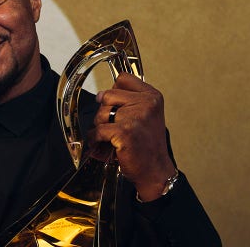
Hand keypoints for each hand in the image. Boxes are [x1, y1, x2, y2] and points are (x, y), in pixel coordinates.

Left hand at [89, 72, 175, 200]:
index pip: (123, 79)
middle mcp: (146, 104)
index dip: (113, 92)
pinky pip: (97, 130)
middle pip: (107, 95)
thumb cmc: (147, 144)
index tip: (113, 104)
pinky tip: (101, 145)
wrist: (155, 170)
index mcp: (152, 96)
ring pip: (101, 113)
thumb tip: (99, 94)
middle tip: (112, 126)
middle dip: (104, 112)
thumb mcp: (145, 115)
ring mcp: (135, 117)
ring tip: (110, 137)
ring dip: (100, 126)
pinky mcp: (124, 132)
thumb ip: (127, 101)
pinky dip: (95, 139)